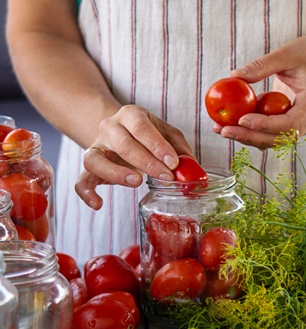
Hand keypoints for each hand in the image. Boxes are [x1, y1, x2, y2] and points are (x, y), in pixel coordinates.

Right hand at [75, 105, 192, 209]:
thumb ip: (179, 148)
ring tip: (137, 182)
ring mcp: (96, 148)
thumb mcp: (166, 133)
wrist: (119, 132)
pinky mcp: (89, 167)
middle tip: (166, 177)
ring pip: (95, 160)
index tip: (173, 162)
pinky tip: (98, 205)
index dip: (157, 145)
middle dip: (147, 162)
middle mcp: (109, 128)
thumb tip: (193, 168)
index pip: (141, 127)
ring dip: (116, 173)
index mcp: (130, 115)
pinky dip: (86, 193)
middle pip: (122, 143)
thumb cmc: (147, 135)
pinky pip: (81, 180)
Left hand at [213, 34, 305, 149]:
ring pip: (272, 140)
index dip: (265, 125)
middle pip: (278, 138)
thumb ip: (261, 66)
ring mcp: (301, 125)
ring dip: (246, 137)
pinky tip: (231, 127)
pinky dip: (251, 132)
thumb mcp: (285, 54)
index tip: (242, 120)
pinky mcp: (290, 125)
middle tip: (224, 131)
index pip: (288, 124)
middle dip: (249, 136)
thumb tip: (234, 76)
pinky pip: (269, 134)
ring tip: (221, 129)